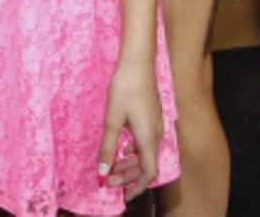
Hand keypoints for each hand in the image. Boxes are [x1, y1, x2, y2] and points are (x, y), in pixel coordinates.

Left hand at [97, 60, 160, 201]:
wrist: (138, 62)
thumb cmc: (125, 88)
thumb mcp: (112, 120)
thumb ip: (108, 147)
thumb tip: (103, 172)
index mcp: (148, 138)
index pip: (149, 173)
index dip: (138, 188)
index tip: (124, 196)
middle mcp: (156, 135)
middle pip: (146, 165)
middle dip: (128, 177)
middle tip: (108, 181)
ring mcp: (156, 125)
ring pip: (145, 153)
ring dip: (130, 163)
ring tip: (111, 166)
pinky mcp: (153, 117)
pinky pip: (145, 142)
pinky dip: (133, 151)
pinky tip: (121, 147)